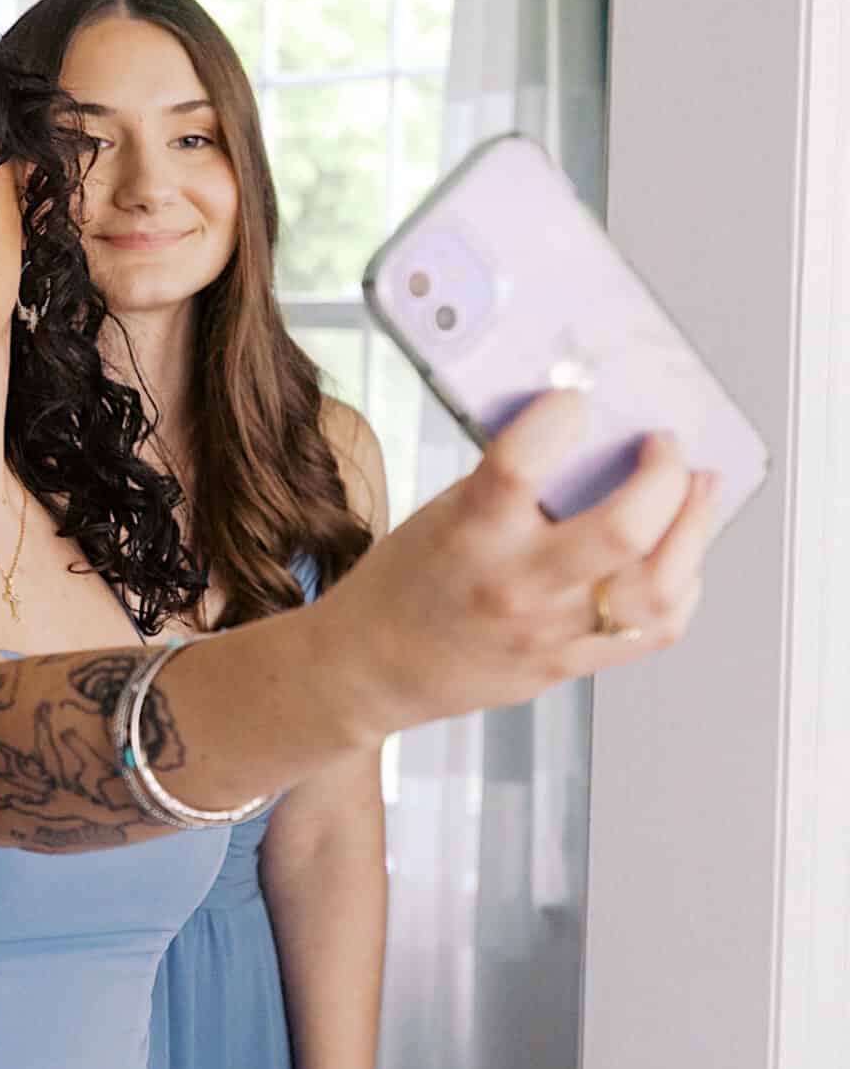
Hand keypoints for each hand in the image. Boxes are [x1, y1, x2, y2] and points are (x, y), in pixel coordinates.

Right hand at [316, 390, 716, 735]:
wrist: (373, 667)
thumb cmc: (406, 585)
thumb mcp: (440, 516)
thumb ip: (507, 485)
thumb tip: (585, 440)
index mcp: (467, 536)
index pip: (519, 465)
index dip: (558, 418)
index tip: (573, 402)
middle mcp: (514, 585)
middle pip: (624, 529)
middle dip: (663, 474)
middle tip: (662, 447)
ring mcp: (549, 631)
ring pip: (660, 583)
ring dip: (694, 524)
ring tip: (696, 489)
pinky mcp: (569, 662)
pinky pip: (657, 627)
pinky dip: (685, 583)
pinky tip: (680, 556)